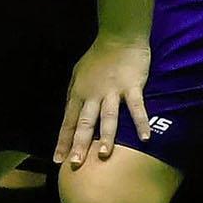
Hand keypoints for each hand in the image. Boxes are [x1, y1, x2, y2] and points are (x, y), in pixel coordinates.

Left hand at [58, 35, 152, 168]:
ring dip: (106, 136)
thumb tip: (71, 117)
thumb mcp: (78, 76)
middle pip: (84, 123)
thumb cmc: (97, 58)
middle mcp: (92, 95)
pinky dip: (140, 122)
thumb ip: (76, 97)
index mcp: (78, 94)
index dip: (63, 141)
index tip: (58, 160)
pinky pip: (136, 107)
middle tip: (76, 164)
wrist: (118, 37)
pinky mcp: (132, 86)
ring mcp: (112, 91)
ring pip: (107, 117)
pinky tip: (144, 139)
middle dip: (79, 144)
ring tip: (104, 154)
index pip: (68, 122)